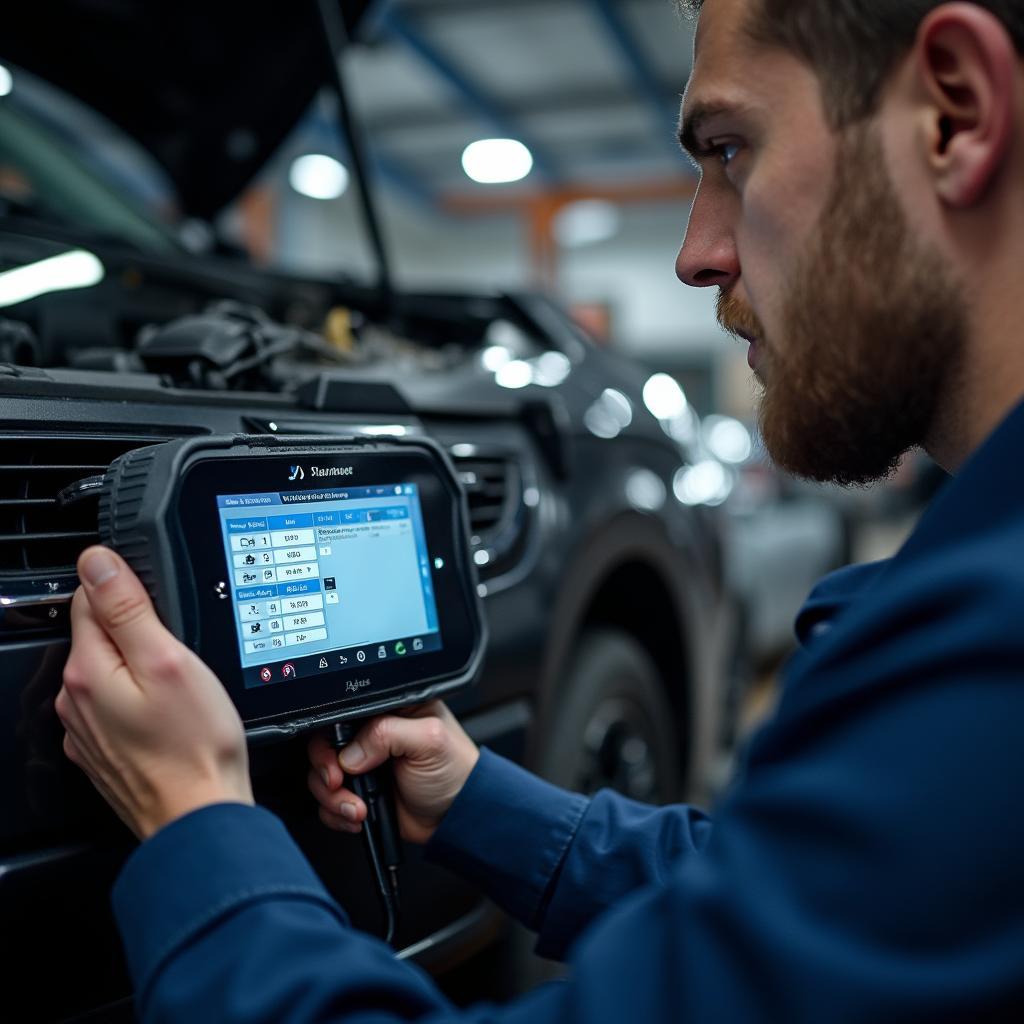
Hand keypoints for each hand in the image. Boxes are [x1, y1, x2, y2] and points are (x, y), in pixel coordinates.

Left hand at [56, 546, 252, 839]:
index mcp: (88, 671)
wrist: (199, 818)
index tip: (162, 607)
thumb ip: (128, 608)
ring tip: (180, 685)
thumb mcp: (170, 660)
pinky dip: (139, 702)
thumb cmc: (194, 746)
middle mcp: (76, 702)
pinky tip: (170, 715)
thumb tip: (96, 562)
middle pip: (99, 636)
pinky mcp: (104, 753)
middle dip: (136, 630)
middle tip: (180, 650)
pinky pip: (117, 708)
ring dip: (138, 668)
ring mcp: (87, 731)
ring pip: (109, 673)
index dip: (129, 589)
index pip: (90, 598)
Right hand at [307, 702, 478, 843]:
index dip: (332, 735)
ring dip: (333, 797)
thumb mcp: (429, 740)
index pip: (344, 712)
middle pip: (325, 744)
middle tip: (338, 783)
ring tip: (358, 808)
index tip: (338, 759)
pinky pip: (328, 803)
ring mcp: (363, 766)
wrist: (459, 816)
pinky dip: (336, 813)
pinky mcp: (359, 793)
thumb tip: (349, 752)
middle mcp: (371, 735)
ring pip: (321, 776)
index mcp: (389, 710)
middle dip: (325, 769)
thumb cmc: (456, 771)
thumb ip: (388, 733)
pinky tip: (358, 817)